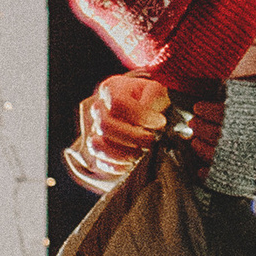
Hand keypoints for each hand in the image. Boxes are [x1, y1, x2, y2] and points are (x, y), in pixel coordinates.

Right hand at [68, 71, 171, 190]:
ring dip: (122, 153)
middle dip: (132, 137)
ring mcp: (95, 130)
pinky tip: (132, 163)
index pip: (118, 103)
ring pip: (97, 145)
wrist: (145, 110)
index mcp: (111, 89)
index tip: (160, 122)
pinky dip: (117, 166)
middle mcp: (98, 109)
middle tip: (151, 140)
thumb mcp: (155, 91)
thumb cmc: (150, 99)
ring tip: (141, 153)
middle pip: (105, 125)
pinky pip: (99, 162)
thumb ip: (153, 98)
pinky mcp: (98, 151)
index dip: (140, 115)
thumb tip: (152, 117)